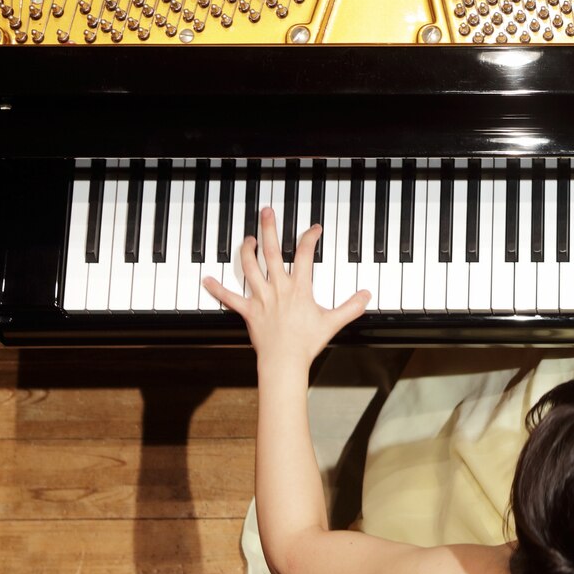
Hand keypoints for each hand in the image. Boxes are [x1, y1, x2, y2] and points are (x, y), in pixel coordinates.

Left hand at [202, 206, 368, 369]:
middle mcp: (278, 288)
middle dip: (269, 229)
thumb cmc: (307, 343)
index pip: (305, 254)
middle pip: (271, 252)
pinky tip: (206, 279)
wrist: (285, 361)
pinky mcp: (248, 310)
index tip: (314, 228)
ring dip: (246, 250)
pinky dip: (217, 288)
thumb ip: (351, 307)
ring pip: (249, 267)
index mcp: (299, 288)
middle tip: (266, 212)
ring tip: (247, 237)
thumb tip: (367, 296)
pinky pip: (229, 297)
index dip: (310, 237)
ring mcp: (261, 298)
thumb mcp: (333, 322)